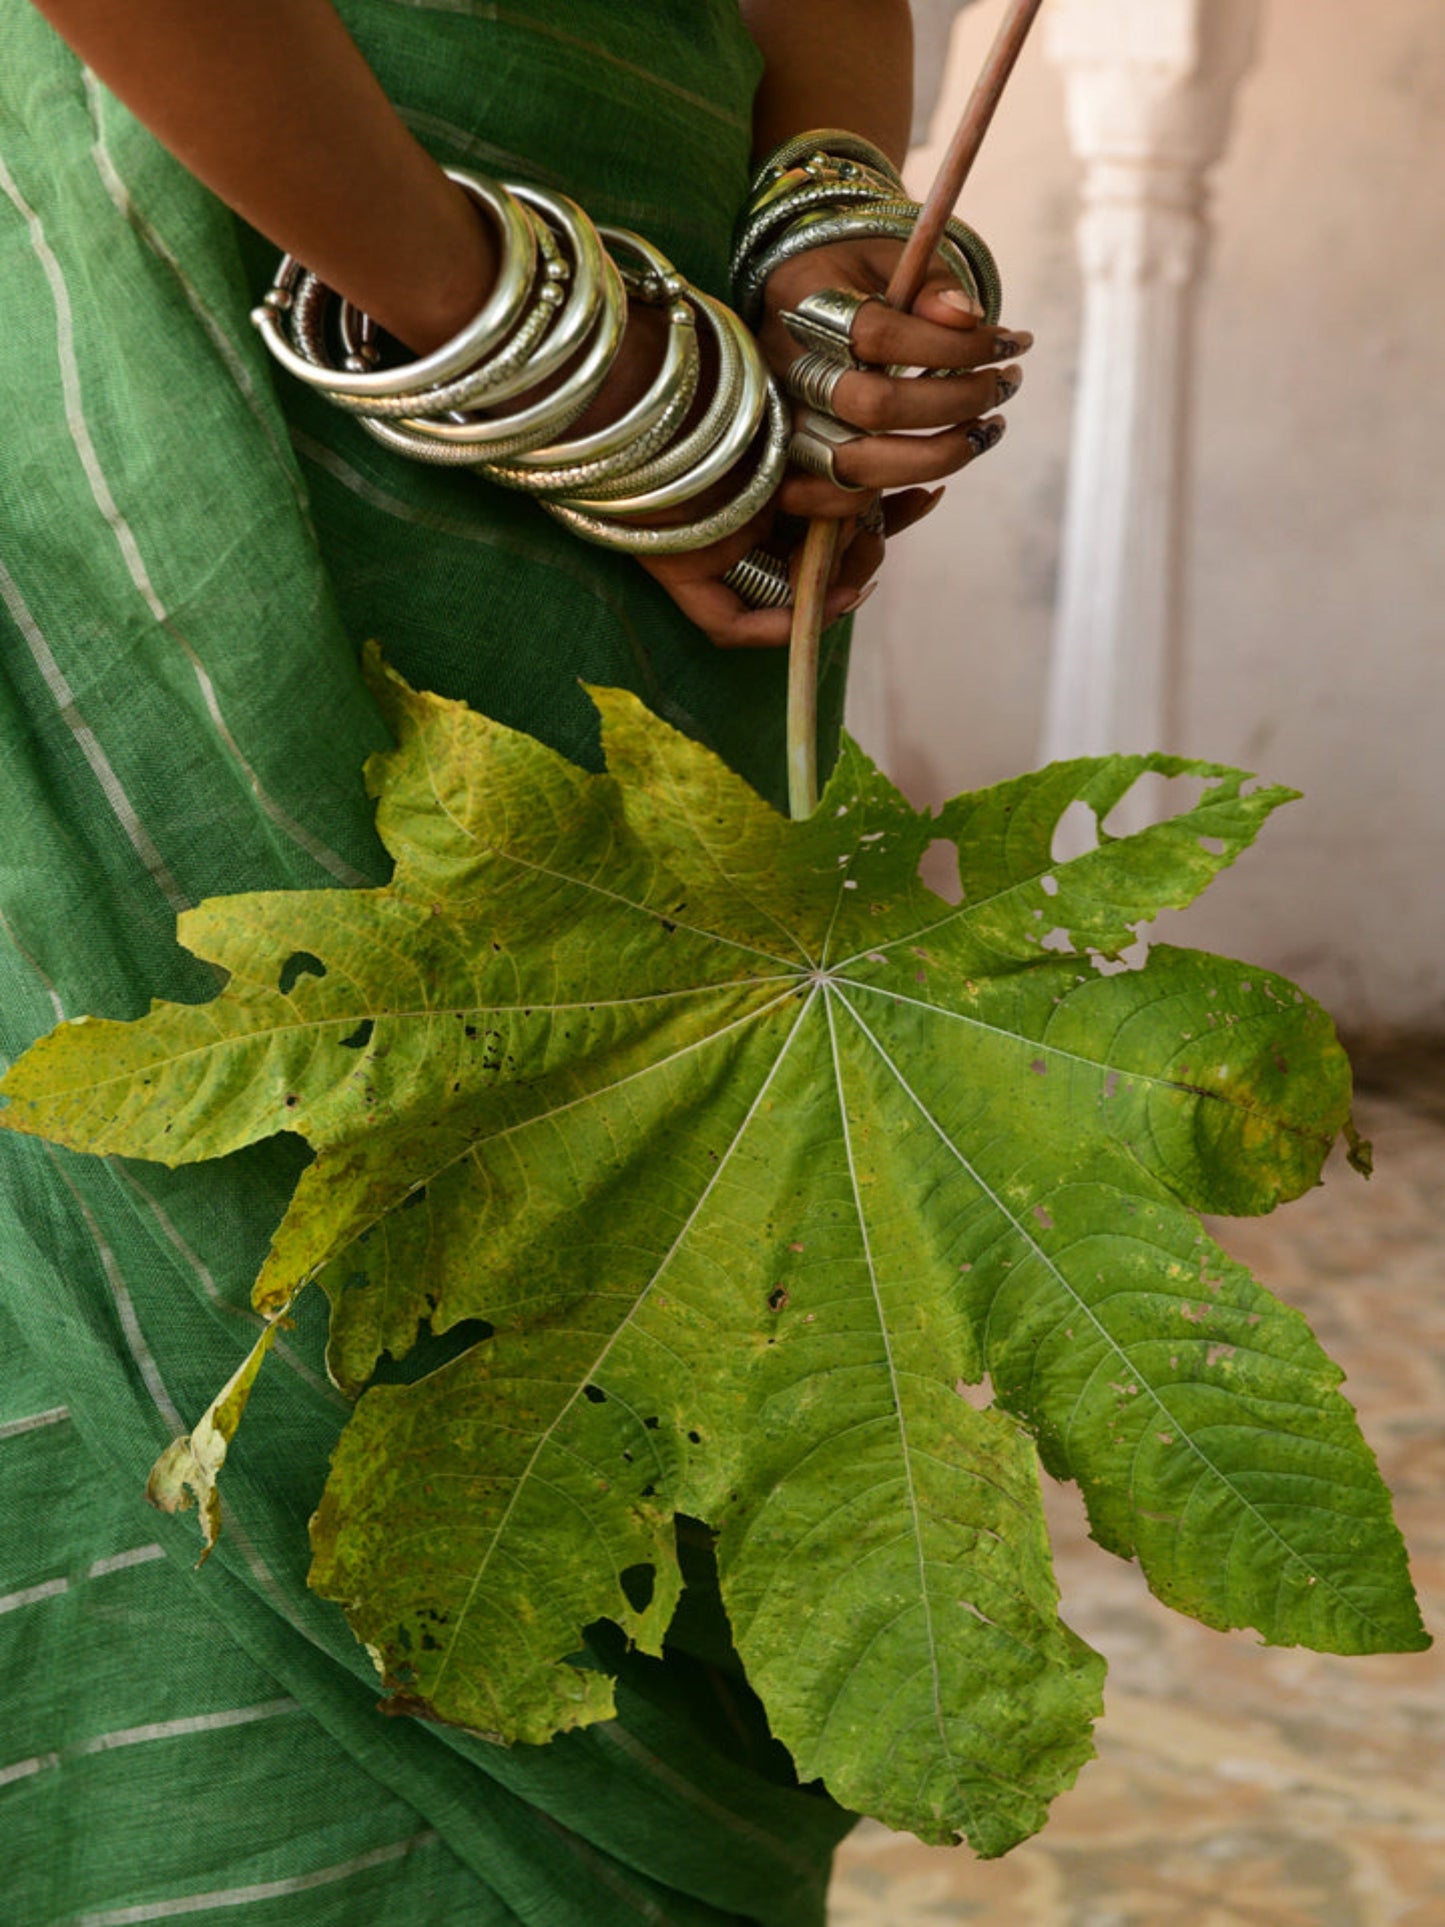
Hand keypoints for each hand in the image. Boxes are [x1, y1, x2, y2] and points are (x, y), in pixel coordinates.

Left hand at [556, 298, 940, 647]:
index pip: (836, 510)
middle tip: (895, 524)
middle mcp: (746, 510)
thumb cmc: (721, 366)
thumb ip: (850, 412)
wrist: (649, 378)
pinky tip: (822, 604)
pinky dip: (776, 626)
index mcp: (776, 467)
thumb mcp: (803, 389)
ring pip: (787, 592)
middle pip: (819, 556)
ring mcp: (713, 545)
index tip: (924, 495)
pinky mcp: (680, 573)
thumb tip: (906, 430)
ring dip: (835, 582)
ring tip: (862, 559)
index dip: (883, 513)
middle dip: (866, 549)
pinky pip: (728, 624)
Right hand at [757, 236, 1033, 519]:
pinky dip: (890, 501)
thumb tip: (966, 318)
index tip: (1007, 342)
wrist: (794, 303)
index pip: (879, 336)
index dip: (951, 347)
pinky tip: (937, 471)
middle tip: (1005, 385)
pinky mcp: (791, 463)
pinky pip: (834, 502)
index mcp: (805, 306)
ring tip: (987, 430)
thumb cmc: (855, 278)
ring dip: (937, 457)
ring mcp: (785, 422)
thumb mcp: (891, 258)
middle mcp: (786, 371)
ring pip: (857, 464)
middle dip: (954, 402)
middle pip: (872, 407)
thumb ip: (929, 283)